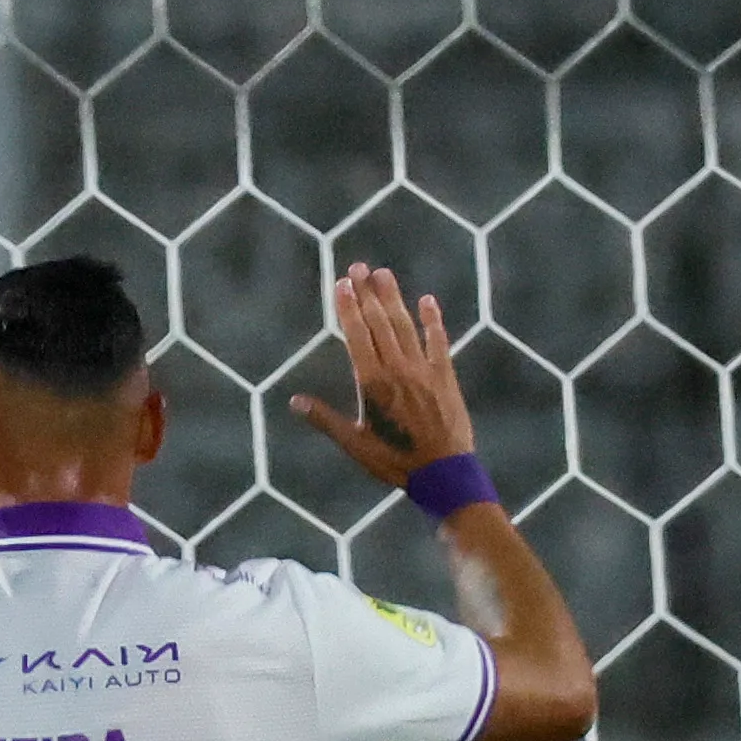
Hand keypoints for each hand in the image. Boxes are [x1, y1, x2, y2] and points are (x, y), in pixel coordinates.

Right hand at [289, 263, 478, 489]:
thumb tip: (294, 402)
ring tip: (383, 273)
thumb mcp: (356, 445)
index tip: (342, 283)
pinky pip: (438, 341)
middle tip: (357, 266)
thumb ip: (326, 420)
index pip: (357, 335)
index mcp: (373, 384)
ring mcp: (424, 369)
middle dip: (367, 293)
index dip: (348, 307)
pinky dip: (432, 321)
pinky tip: (427, 301)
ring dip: (394, 298)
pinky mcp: (445, 375)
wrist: (445, 473)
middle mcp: (398, 369)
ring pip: (405, 325)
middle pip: (380, 323)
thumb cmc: (396, 462)